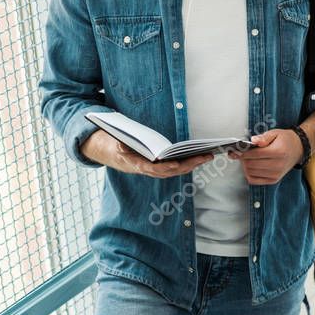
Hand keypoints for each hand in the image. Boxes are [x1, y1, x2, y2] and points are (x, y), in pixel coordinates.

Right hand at [81, 129, 212, 177]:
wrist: (108, 151)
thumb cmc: (112, 144)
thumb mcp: (113, 143)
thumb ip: (119, 145)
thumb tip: (123, 145)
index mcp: (136, 164)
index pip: (154, 169)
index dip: (166, 168)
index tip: (177, 164)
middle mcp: (146, 170)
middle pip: (171, 171)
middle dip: (189, 165)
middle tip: (205, 156)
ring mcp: (152, 169)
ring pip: (175, 170)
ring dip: (192, 164)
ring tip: (207, 155)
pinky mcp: (157, 166)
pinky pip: (174, 166)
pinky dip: (187, 162)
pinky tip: (198, 156)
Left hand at [232, 128, 303, 184]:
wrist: (298, 149)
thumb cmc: (285, 140)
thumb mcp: (275, 133)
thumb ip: (263, 137)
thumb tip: (253, 141)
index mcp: (278, 152)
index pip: (255, 154)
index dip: (243, 153)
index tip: (235, 150)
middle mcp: (278, 165)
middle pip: (251, 164)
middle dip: (243, 159)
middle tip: (240, 153)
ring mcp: (276, 174)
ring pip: (251, 173)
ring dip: (245, 166)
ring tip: (247, 158)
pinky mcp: (274, 180)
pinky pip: (254, 180)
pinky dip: (249, 174)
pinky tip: (251, 166)